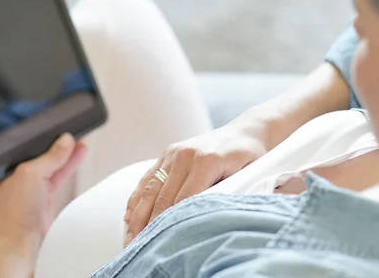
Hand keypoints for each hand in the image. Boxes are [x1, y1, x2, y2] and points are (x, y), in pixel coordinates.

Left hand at [0, 133, 86, 277]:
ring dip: (67, 152)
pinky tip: (79, 153)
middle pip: (41, 152)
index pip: (27, 144)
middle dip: (57, 142)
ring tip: (81, 139)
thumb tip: (66, 140)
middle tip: (72, 130)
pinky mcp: (45, 193)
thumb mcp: (32, 174)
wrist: (24, 239)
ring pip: (53, 162)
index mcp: (8, 166)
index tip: (58, 125)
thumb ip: (51, 156)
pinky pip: (59, 173)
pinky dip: (70, 164)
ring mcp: (32, 184)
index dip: (42, 135)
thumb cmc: (16, 209)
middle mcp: (19, 173)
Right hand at [123, 124, 267, 245]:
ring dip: (138, 215)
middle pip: (162, 196)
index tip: (161, 241)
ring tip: (130, 237)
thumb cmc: (249, 158)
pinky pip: (148, 177)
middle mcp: (186, 155)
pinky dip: (137, 198)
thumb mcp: (247, 176)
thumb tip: (207, 217)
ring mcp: (174, 152)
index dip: (170, 222)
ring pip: (150, 188)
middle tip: (140, 246)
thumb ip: (228, 194)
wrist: (245, 132)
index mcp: (207, 161)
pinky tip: (129, 216)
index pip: (184, 198)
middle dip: (149, 224)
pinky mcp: (168, 153)